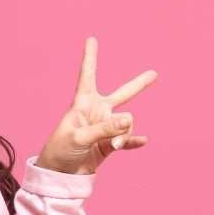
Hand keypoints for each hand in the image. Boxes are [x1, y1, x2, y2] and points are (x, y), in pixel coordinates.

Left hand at [36, 36, 156, 174]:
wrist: (60, 175)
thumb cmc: (60, 151)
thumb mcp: (80, 137)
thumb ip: (105, 128)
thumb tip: (129, 120)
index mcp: (82, 104)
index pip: (87, 76)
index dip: (90, 57)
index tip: (91, 39)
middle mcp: (96, 112)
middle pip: (122, 94)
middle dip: (138, 85)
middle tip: (154, 74)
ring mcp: (105, 128)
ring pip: (126, 122)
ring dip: (124, 132)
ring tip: (114, 144)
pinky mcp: (109, 144)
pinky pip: (127, 139)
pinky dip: (133, 141)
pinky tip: (143, 141)